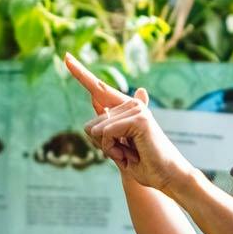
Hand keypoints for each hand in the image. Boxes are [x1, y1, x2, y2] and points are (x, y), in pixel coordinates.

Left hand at [63, 54, 198, 193]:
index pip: (98, 89)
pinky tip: (130, 154)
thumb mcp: (118, 146)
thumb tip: (96, 95)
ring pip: (97, 131)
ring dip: (109, 150)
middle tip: (125, 154)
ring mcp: (137, 109)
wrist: (167, 176)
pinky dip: (113, 149)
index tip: (66, 57)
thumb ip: (106, 125)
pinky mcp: (139, 119)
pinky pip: (106, 133)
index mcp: (126, 109)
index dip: (79, 72)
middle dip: (101, 146)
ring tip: (130, 154)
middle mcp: (132, 104)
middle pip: (90, 125)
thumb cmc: (144, 164)